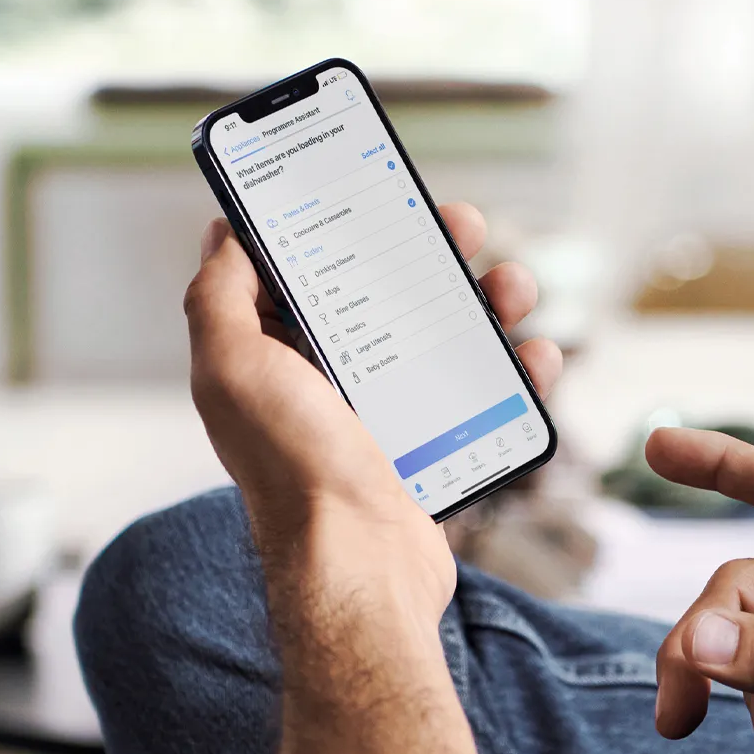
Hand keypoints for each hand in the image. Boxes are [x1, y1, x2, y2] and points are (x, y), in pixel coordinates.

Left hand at [184, 206, 560, 753]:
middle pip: (390, 288)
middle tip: (463, 226)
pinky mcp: (439, 441)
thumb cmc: (294, 469)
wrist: (362, 565)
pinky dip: (519, 368)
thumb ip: (218, 294)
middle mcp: (331, 378)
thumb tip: (223, 228)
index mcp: (278, 353)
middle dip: (432, 249)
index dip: (344, 221)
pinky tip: (536, 355)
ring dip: (488, 299)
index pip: (312, 265)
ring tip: (512, 289)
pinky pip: (486, 390)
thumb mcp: (232, 367)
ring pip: (448, 332)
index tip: (380, 187)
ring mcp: (389, 410)